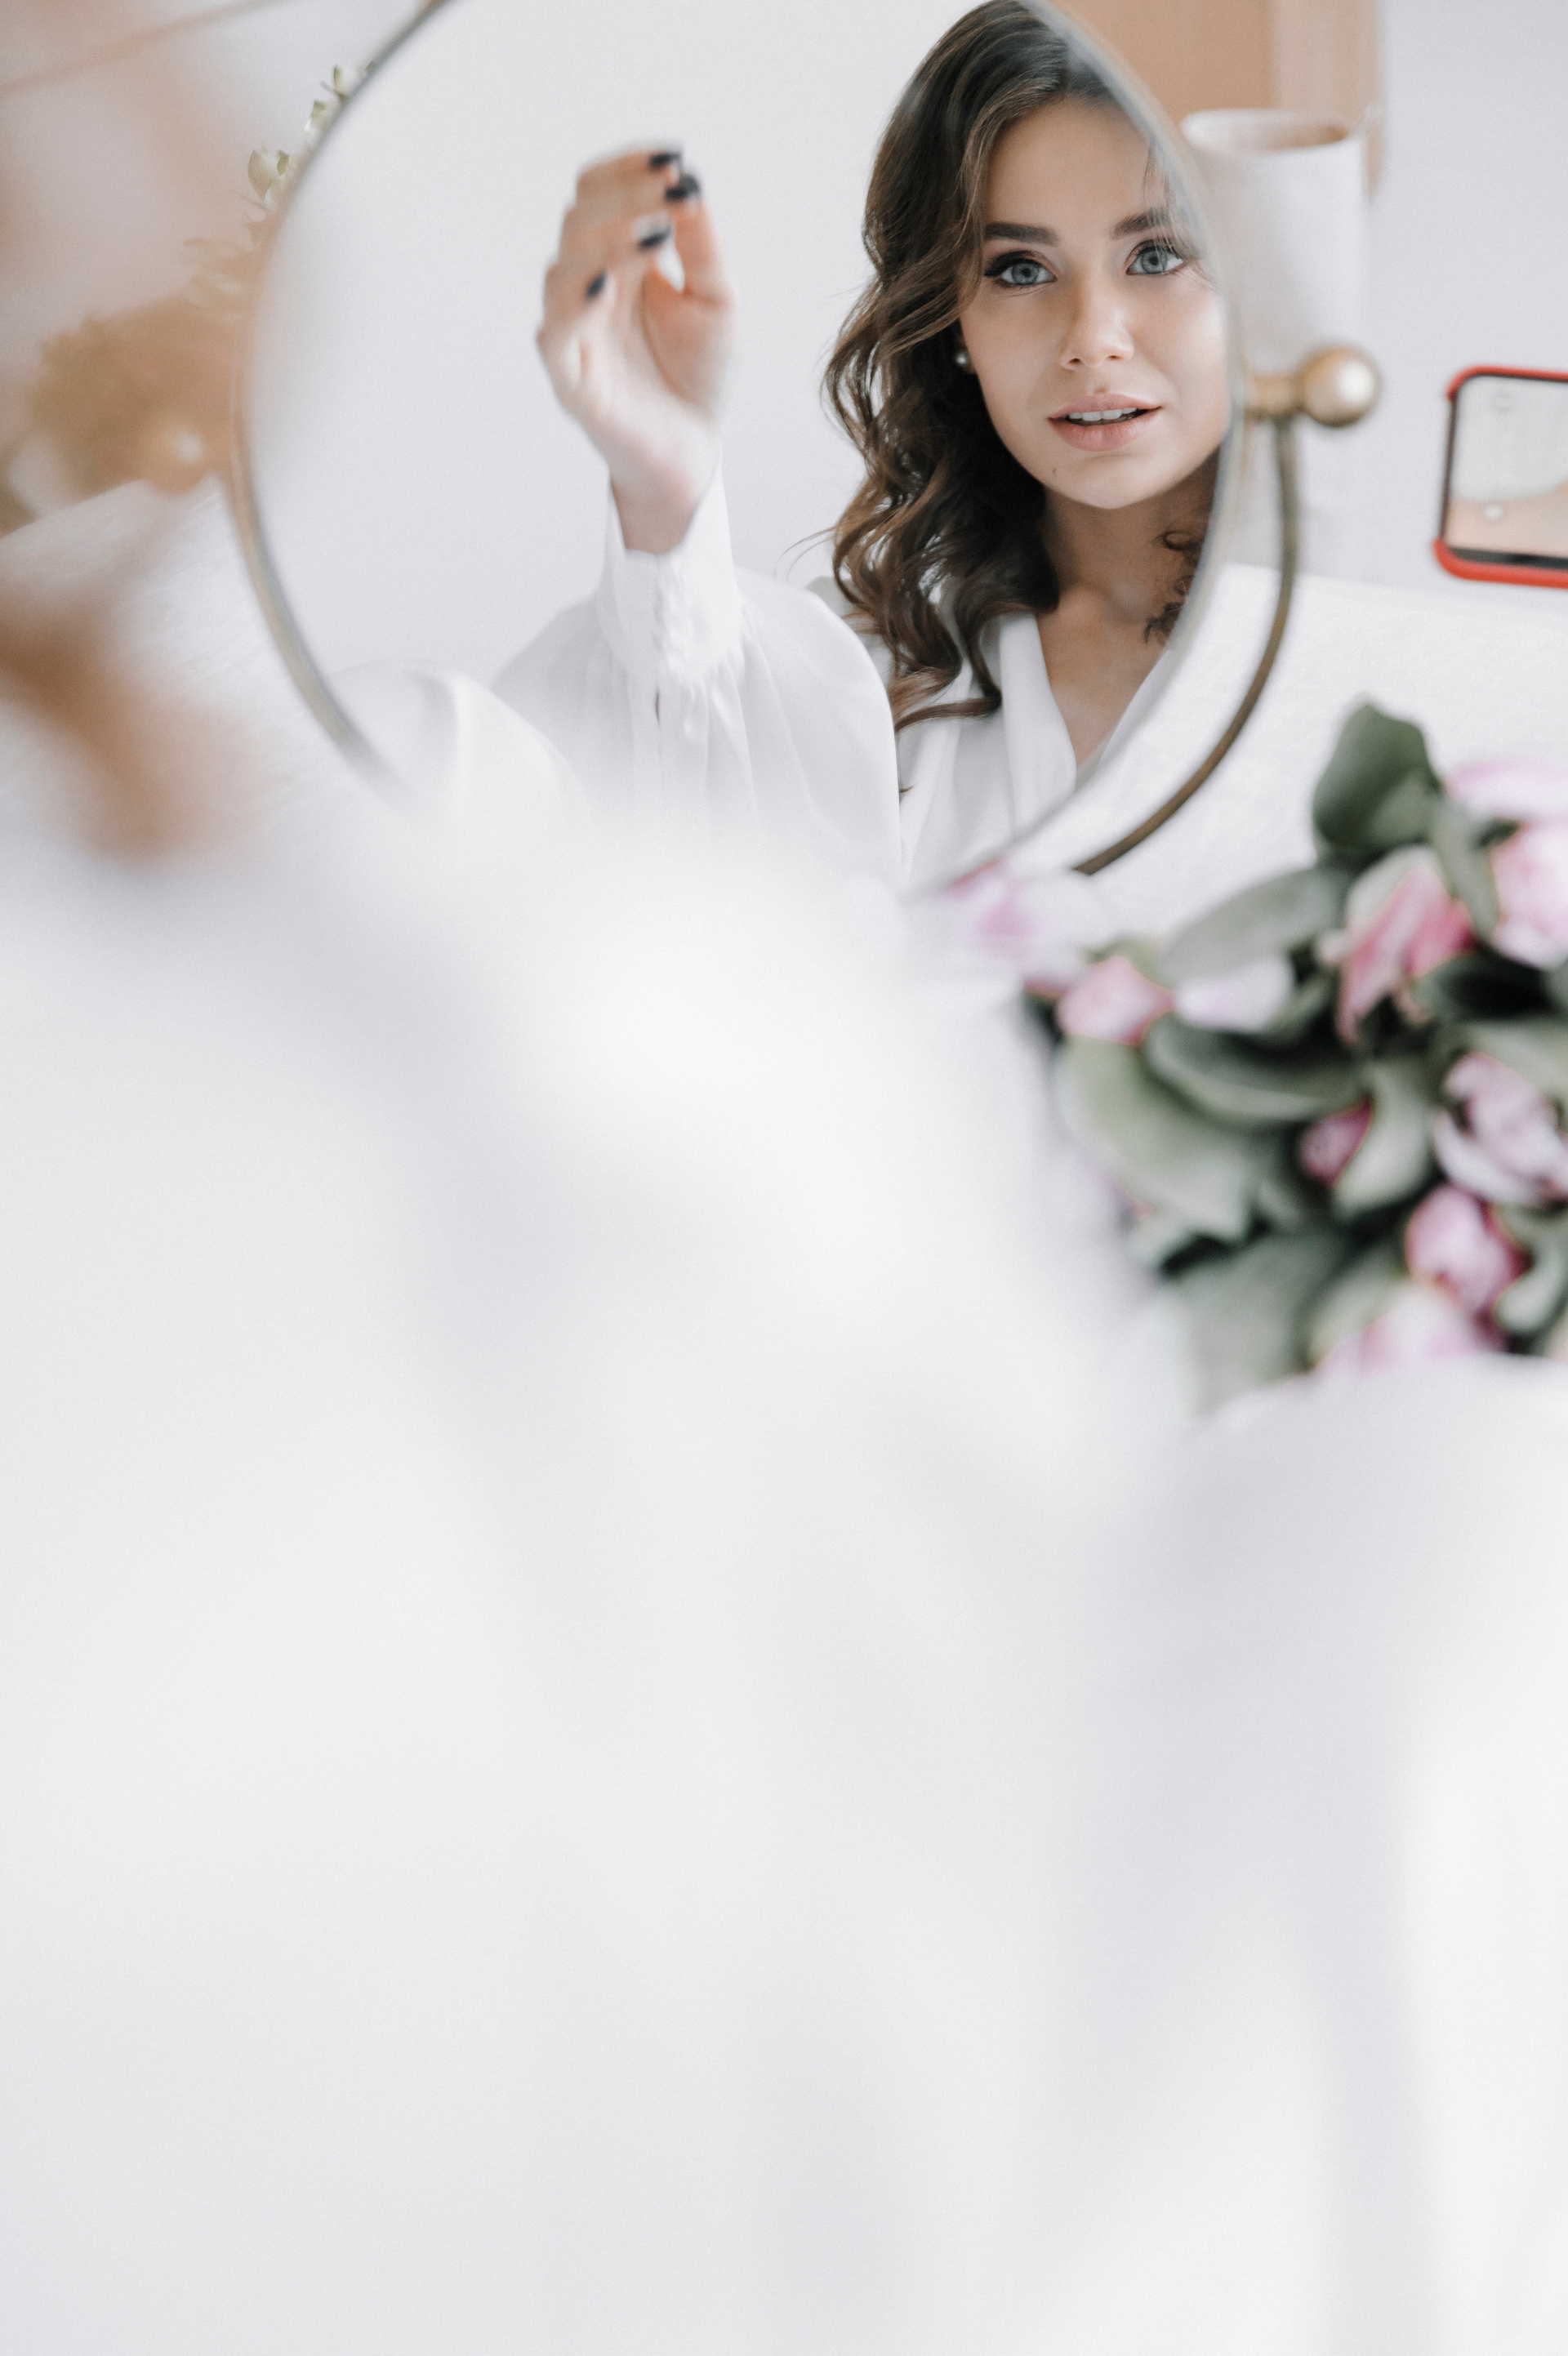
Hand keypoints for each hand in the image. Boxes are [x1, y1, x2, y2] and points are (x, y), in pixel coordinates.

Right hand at [537, 147, 734, 554]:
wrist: (693, 453)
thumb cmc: (698, 378)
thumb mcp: (717, 301)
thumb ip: (702, 248)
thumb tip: (689, 187)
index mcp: (618, 260)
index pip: (601, 194)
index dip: (628, 169)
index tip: (674, 157)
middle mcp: (588, 287)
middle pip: (579, 217)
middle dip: (625, 196)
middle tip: (670, 189)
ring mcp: (573, 330)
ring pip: (564, 264)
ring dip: (608, 239)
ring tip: (656, 233)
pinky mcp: (569, 377)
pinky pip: (556, 329)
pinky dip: (576, 299)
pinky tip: (610, 283)